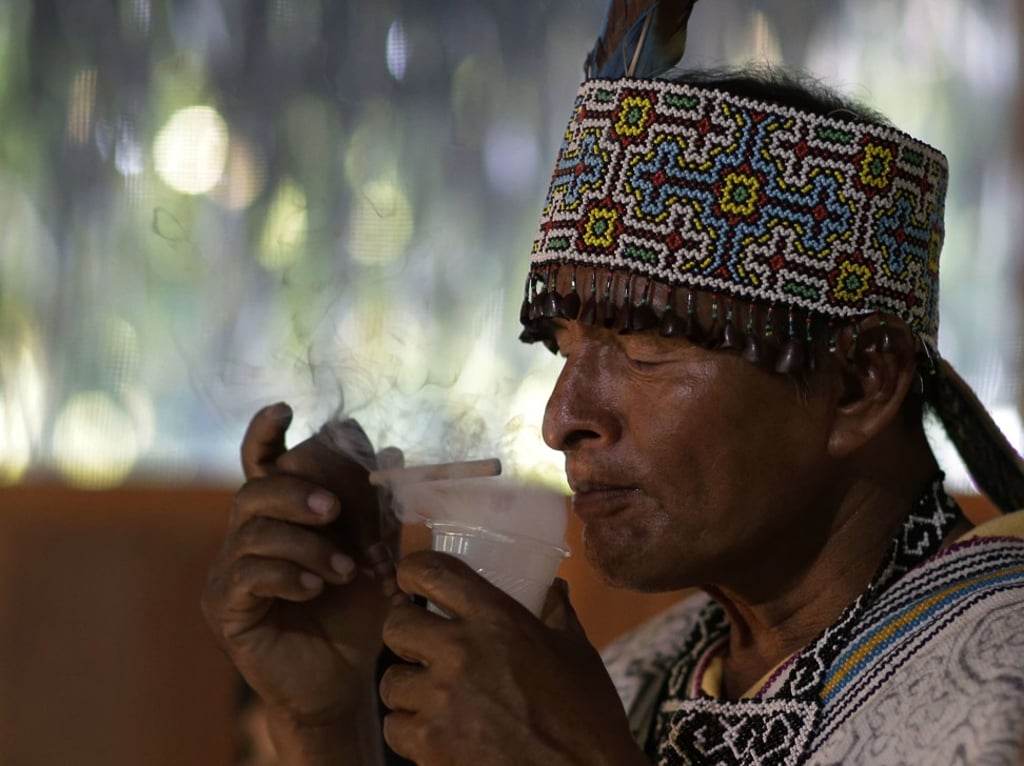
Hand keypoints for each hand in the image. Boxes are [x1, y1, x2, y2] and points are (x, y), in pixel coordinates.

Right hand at [201, 403, 397, 727]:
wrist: (342, 681)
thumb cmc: (356, 614)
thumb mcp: (376, 556)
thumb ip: (379, 510)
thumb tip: (392, 454)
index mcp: (282, 517)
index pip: (263, 464)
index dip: (266, 432)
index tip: (285, 408)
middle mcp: (248, 537)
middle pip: (254, 490)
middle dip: (297, 492)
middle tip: (336, 510)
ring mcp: (231, 572)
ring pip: (254, 532)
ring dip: (306, 544)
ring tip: (346, 570)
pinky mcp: (225, 607)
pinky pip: (247, 574)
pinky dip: (287, 573)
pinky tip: (315, 587)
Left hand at [378, 552, 645, 765]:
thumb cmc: (587, 715)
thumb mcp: (576, 651)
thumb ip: (556, 613)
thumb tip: (552, 587)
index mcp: (495, 618)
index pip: (430, 572)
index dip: (412, 573)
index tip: (413, 584)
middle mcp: (460, 651)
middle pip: (396, 625)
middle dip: (405, 632)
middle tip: (421, 644)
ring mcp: (441, 699)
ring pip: (390, 680)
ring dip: (408, 686)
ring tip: (431, 693)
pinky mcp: (431, 743)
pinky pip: (394, 726)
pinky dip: (409, 728)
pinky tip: (434, 729)